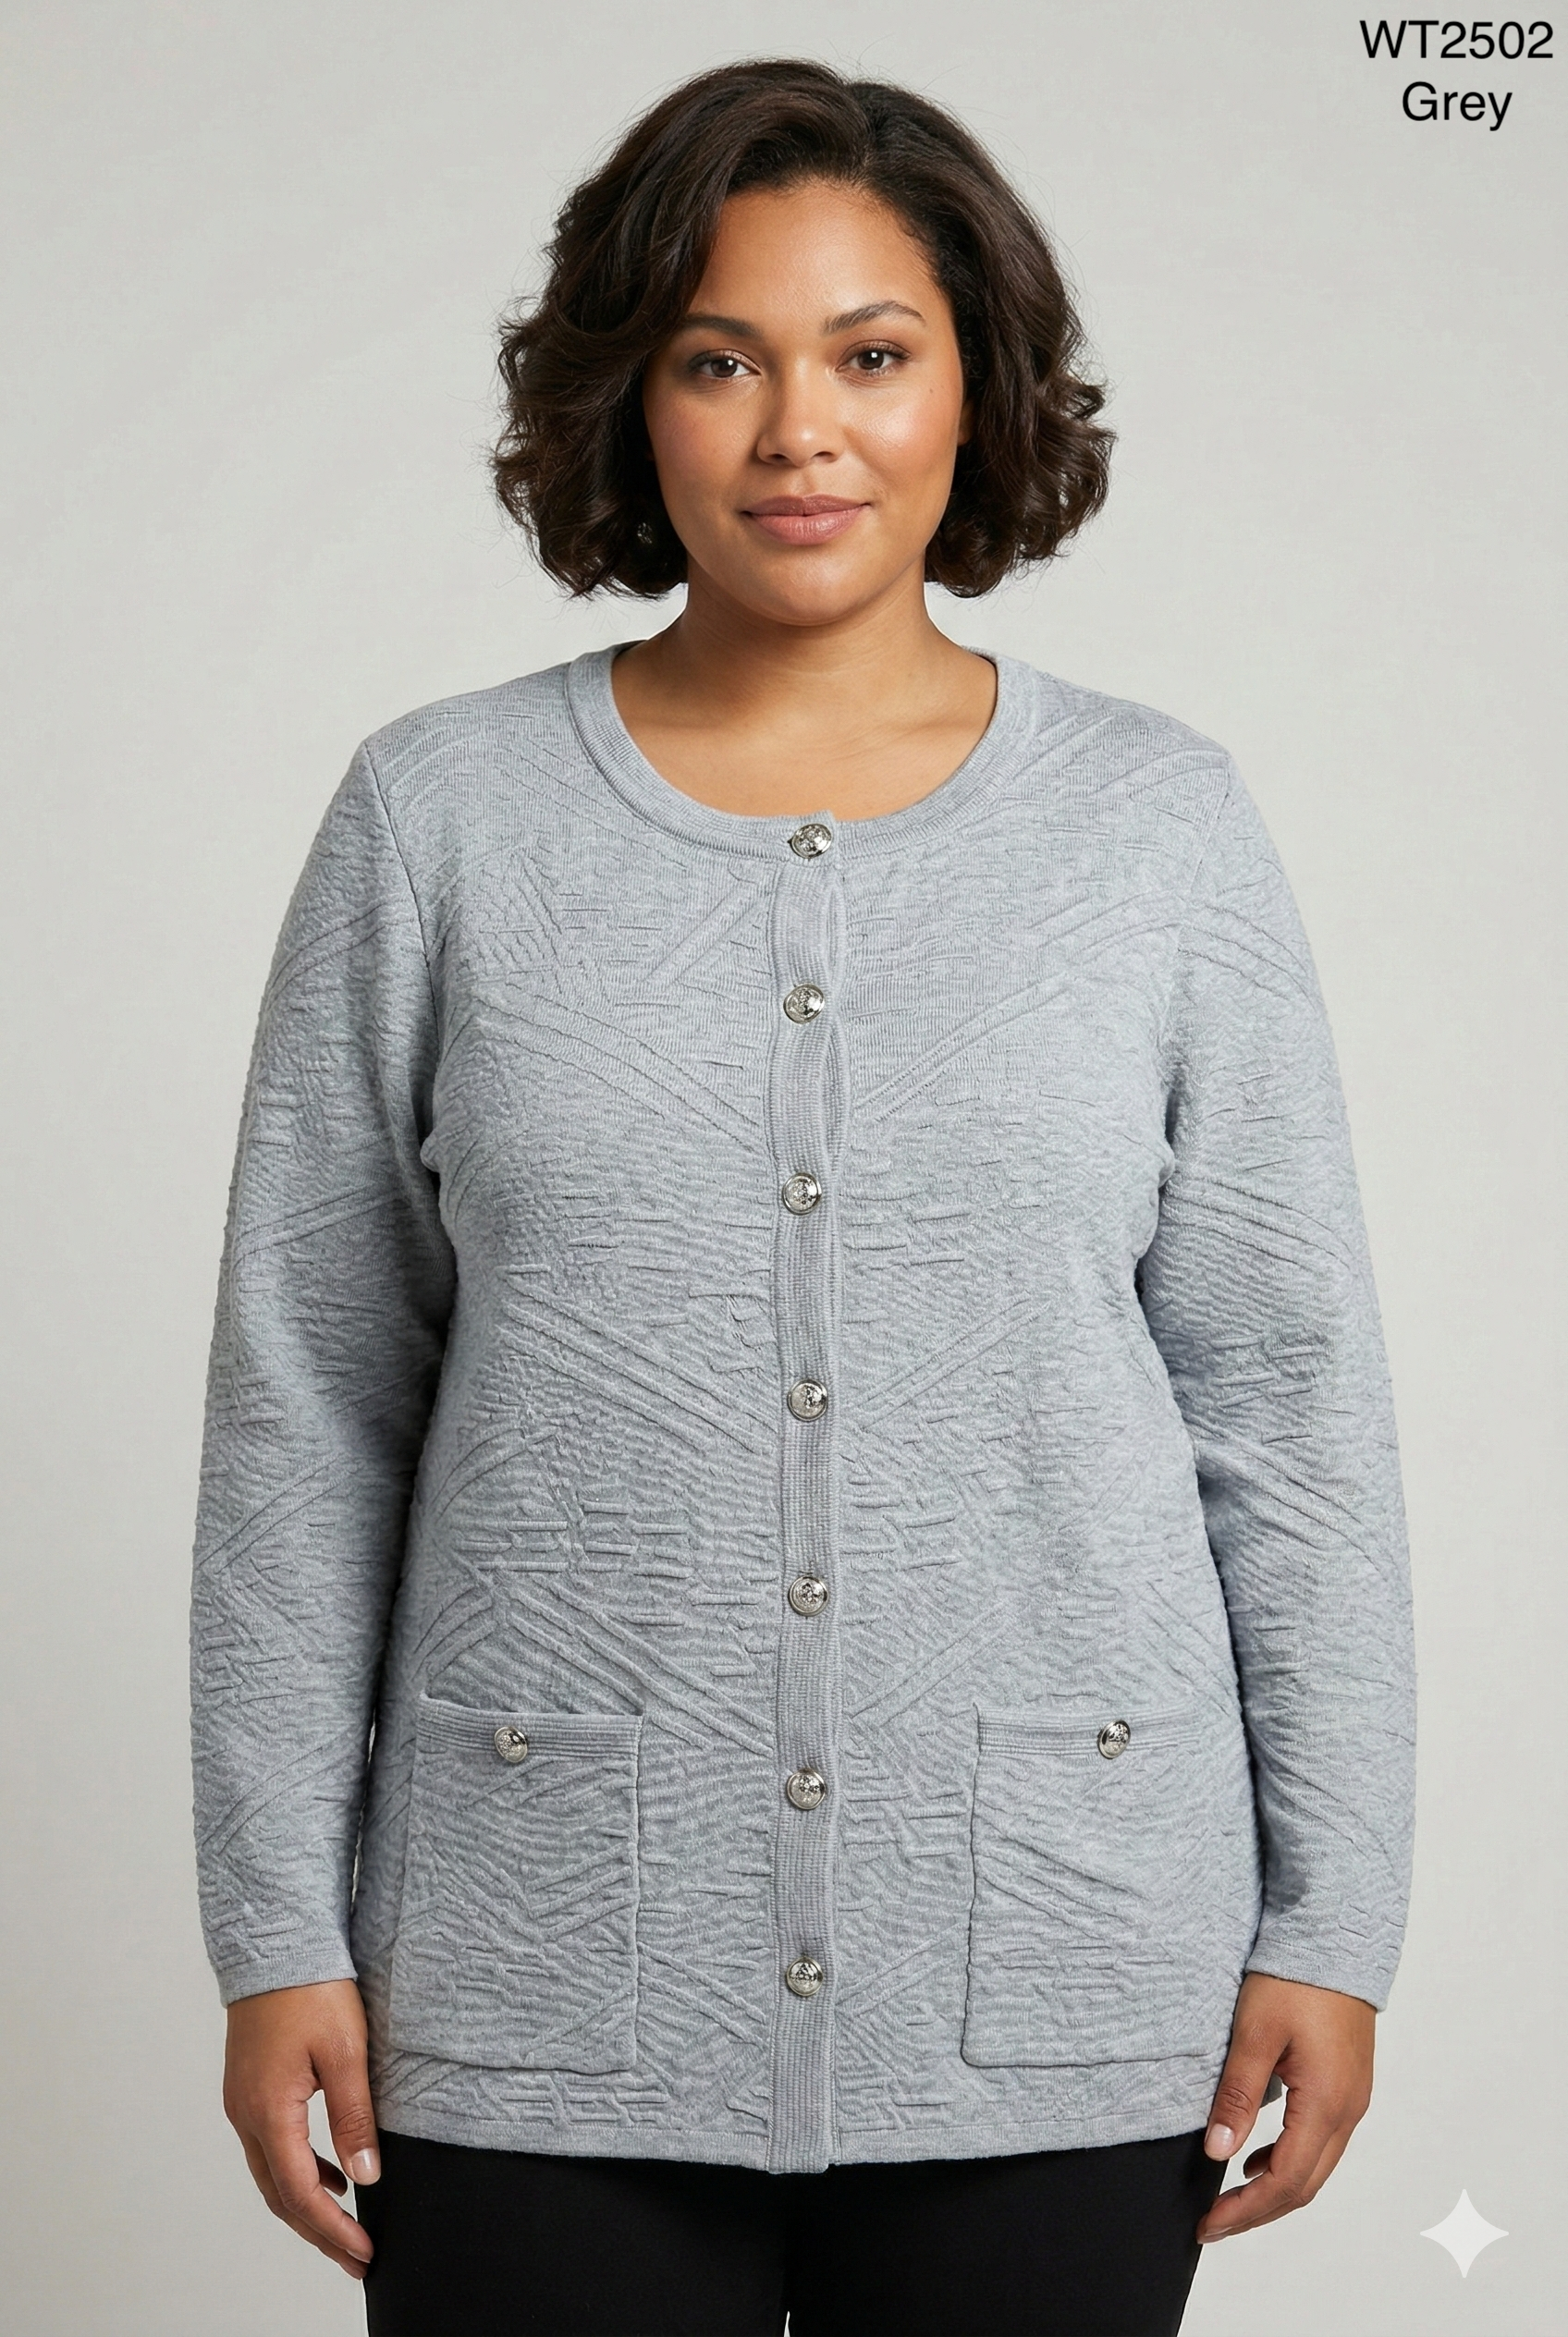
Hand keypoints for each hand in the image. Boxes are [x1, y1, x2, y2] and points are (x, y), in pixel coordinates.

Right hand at [223, 1978, 379, 2279]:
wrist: (276, 1944)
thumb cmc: (311, 1989)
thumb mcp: (346, 2052)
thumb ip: (354, 2117)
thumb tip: (365, 2175)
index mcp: (267, 2111)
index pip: (300, 2193)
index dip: (332, 2230)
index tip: (363, 2253)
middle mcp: (245, 2115)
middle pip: (280, 2195)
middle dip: (318, 2233)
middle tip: (356, 2259)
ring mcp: (242, 2102)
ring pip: (271, 2175)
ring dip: (306, 2206)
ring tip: (345, 2228)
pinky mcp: (249, 2088)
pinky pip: (270, 2147)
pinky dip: (298, 2171)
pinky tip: (329, 2172)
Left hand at [1196, 1972, 1374, 2242]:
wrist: (1335, 1937)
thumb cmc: (1294, 1978)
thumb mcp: (1254, 2034)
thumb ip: (1237, 2096)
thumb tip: (1217, 2152)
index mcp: (1327, 2104)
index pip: (1285, 2183)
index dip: (1245, 2211)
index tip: (1207, 2224)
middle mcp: (1348, 2110)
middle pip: (1304, 2186)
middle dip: (1257, 2211)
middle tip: (1212, 2222)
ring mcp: (1352, 2099)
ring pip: (1315, 2167)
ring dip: (1274, 2189)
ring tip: (1229, 2197)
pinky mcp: (1348, 2085)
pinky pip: (1321, 2141)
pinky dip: (1289, 2161)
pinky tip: (1258, 2156)